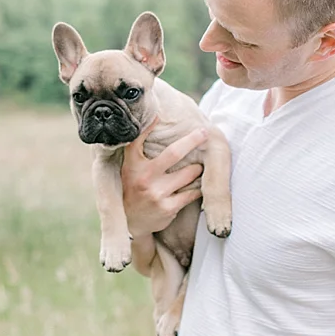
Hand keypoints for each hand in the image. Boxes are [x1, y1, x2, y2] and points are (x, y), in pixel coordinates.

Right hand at [121, 118, 207, 236]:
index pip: (138, 140)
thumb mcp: (129, 167)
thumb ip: (138, 146)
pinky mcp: (168, 208)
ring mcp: (156, 194)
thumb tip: (154, 117)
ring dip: (198, 168)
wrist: (130, 222)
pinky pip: (192, 192)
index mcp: (133, 165)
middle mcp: (143, 178)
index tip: (160, 114)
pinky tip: (200, 183)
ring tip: (200, 165)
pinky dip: (198, 187)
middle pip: (173, 153)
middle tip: (204, 133)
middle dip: (192, 140)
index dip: (148, 126)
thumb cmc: (133, 186)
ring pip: (188, 173)